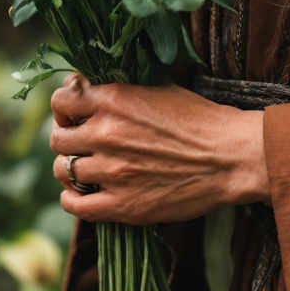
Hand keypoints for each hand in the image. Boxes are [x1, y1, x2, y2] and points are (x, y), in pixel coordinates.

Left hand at [49, 73, 269, 224]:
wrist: (232, 157)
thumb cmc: (202, 120)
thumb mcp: (161, 87)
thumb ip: (124, 87)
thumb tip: (92, 85)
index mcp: (114, 100)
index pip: (60, 100)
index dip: (64, 107)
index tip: (74, 114)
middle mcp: (106, 134)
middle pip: (57, 139)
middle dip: (67, 139)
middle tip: (82, 144)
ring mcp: (112, 172)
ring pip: (62, 171)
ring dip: (71, 169)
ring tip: (87, 169)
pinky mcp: (122, 205)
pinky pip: (75, 204)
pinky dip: (72, 199)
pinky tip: (83, 193)